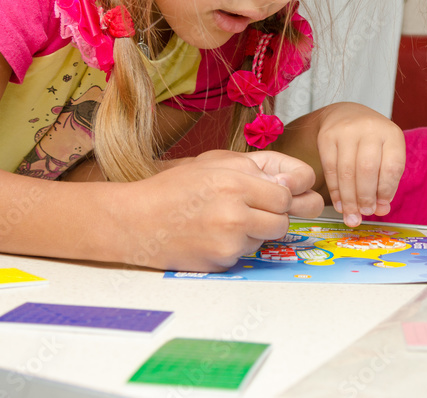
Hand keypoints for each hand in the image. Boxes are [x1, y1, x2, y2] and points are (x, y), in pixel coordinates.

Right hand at [120, 150, 321, 270]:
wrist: (136, 221)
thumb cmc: (175, 188)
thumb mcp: (215, 162)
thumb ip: (257, 169)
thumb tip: (290, 183)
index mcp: (235, 184)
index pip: (286, 196)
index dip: (279, 195)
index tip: (269, 193)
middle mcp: (235, 215)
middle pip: (282, 222)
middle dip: (272, 215)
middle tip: (249, 208)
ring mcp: (228, 243)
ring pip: (265, 239)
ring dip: (255, 231)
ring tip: (224, 219)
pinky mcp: (221, 263)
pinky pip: (245, 254)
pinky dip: (236, 246)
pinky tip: (213, 235)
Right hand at [315, 103, 404, 226]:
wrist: (345, 115)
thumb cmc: (370, 140)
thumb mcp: (386, 155)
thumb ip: (387, 182)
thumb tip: (382, 210)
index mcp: (391, 134)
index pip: (392, 167)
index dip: (386, 191)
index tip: (381, 206)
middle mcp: (370, 128)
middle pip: (367, 170)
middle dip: (365, 197)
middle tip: (365, 212)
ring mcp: (346, 131)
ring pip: (346, 171)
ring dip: (349, 198)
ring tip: (351, 214)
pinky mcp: (327, 136)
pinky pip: (330, 169)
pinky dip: (335, 190)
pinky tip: (339, 203)